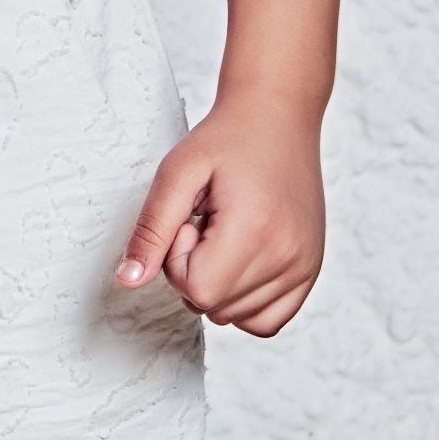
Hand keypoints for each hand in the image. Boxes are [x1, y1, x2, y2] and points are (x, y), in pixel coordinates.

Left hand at [116, 86, 325, 335]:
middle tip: (208, 223)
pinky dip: (244, 303)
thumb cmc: (225, 139)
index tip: (191, 221)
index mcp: (256, 231)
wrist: (278, 117)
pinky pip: (267, 322)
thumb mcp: (177, 174)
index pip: (197, 290)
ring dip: (218, 285)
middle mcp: (289, 256)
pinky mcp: (310, 271)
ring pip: (236, 318)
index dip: (178, 260)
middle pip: (214, 307)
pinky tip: (239, 262)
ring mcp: (305, 267)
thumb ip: (151, 231)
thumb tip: (128, 281)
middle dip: (195, 273)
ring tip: (227, 234)